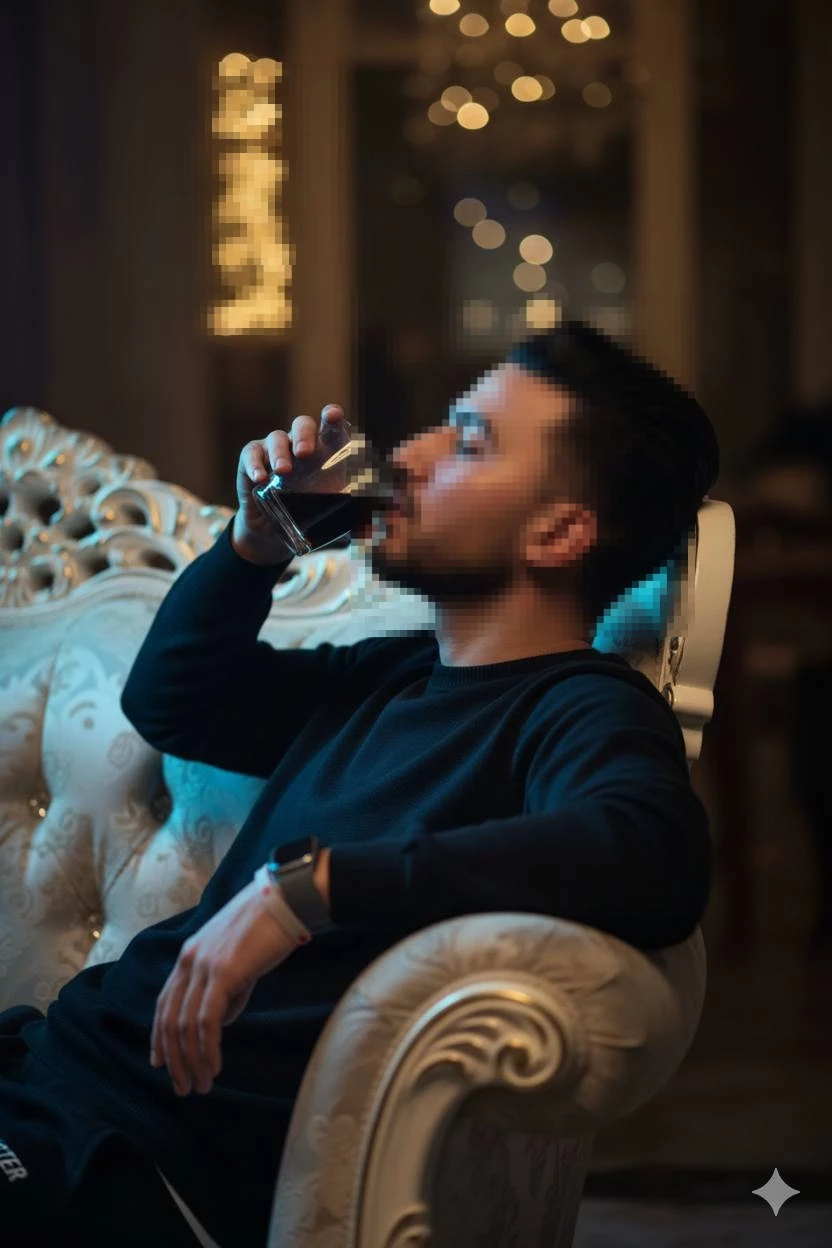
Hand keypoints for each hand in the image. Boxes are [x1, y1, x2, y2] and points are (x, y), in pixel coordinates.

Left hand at [150, 878, 300, 1095]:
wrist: (285, 900)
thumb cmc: (267, 928)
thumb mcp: (238, 959)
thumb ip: (227, 990)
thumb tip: (222, 1022)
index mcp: (188, 956)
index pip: (165, 1004)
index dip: (159, 1037)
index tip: (161, 1064)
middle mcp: (188, 961)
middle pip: (169, 1020)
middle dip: (174, 1059)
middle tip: (184, 1088)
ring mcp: (203, 966)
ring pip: (185, 1026)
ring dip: (191, 1061)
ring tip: (201, 1085)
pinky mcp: (222, 973)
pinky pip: (207, 1021)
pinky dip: (207, 1049)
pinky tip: (214, 1067)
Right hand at [233, 404, 348, 563]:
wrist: (272, 534)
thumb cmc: (306, 514)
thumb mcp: (329, 514)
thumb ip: (349, 514)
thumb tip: (370, 526)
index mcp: (322, 451)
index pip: (329, 427)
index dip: (332, 417)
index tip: (333, 415)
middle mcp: (298, 444)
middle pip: (302, 425)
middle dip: (305, 435)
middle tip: (306, 453)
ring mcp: (274, 450)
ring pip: (277, 438)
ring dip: (280, 453)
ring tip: (283, 471)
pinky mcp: (251, 460)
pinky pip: (251, 453)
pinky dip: (254, 464)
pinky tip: (260, 478)